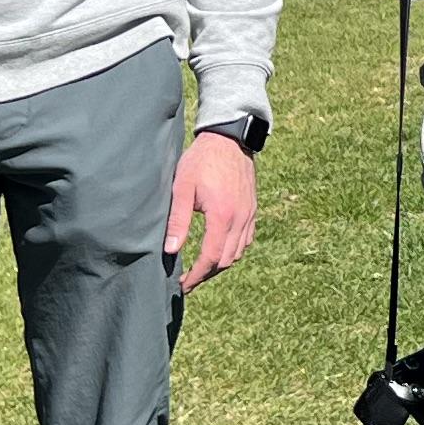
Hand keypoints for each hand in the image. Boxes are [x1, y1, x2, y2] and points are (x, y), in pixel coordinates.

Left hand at [166, 129, 260, 291]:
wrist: (228, 139)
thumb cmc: (201, 160)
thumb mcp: (182, 187)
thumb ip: (178, 220)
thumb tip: (171, 250)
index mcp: (222, 216)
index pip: (211, 257)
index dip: (196, 275)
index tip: (182, 285)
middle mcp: (240, 219)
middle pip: (226, 260)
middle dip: (207, 274)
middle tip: (188, 280)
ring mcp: (249, 215)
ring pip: (238, 252)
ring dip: (220, 264)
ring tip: (201, 268)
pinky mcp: (252, 209)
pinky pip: (246, 240)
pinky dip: (233, 251)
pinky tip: (219, 249)